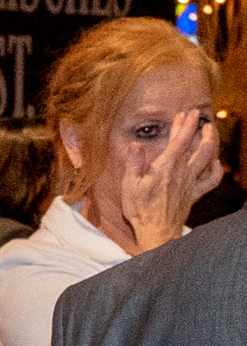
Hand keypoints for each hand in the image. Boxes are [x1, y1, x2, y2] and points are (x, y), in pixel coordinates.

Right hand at [116, 106, 224, 253]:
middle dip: (195, 127)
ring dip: (209, 141)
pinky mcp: (194, 194)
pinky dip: (216, 169)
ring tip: (209, 130)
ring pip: (207, 157)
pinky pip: (211, 180)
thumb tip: (135, 145)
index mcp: (164, 167)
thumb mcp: (129, 185)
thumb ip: (133, 163)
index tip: (187, 112)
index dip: (184, 125)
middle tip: (195, 114)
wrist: (156, 233)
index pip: (179, 141)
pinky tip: (216, 162)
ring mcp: (190, 183)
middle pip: (194, 144)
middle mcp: (181, 172)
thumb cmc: (140, 210)